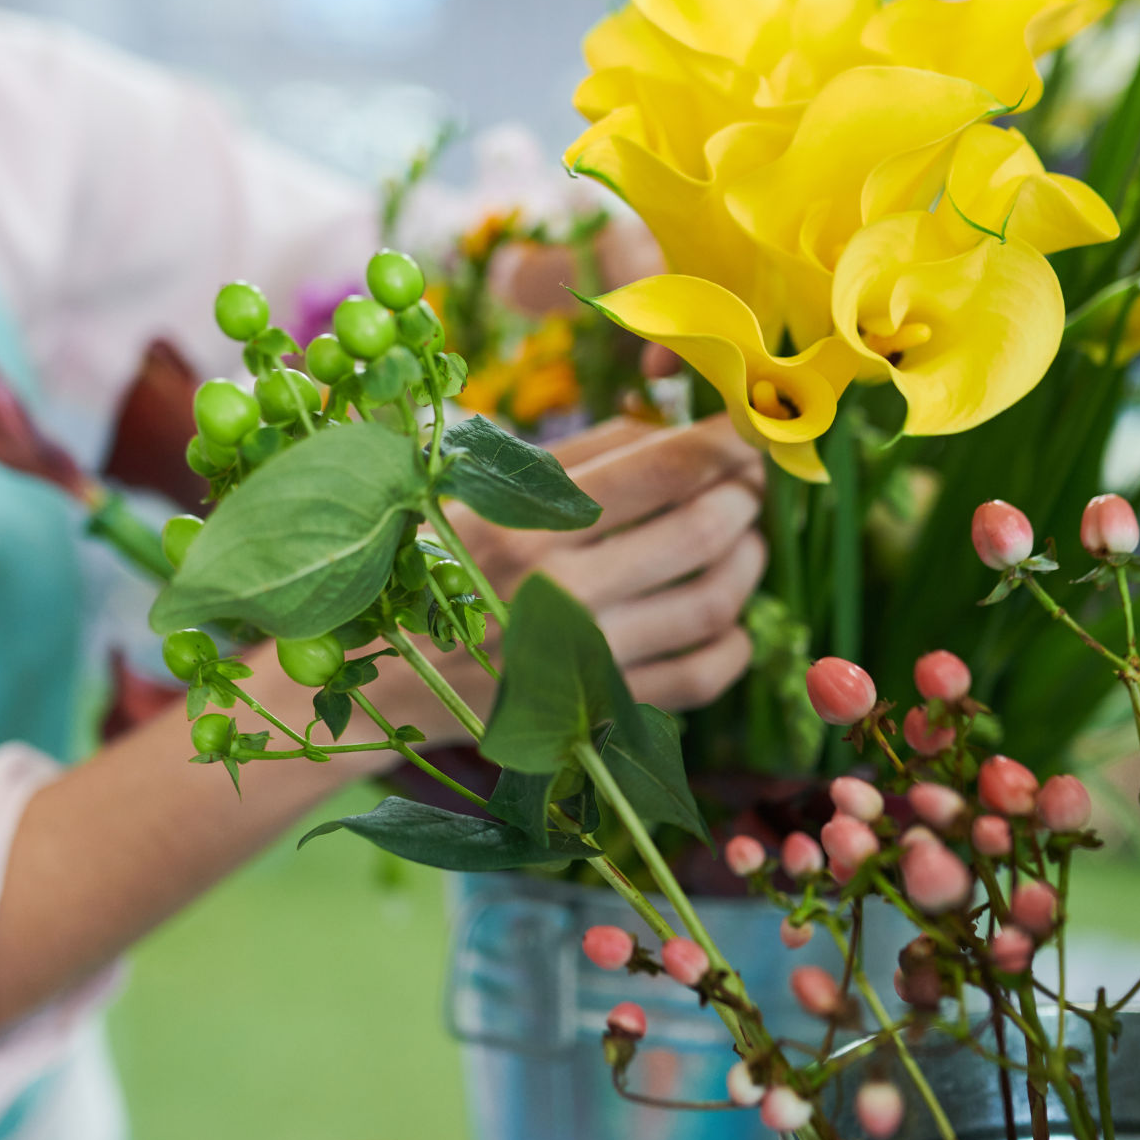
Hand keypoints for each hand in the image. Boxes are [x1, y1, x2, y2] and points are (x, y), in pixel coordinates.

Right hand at [449, 415, 766, 711]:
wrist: (390, 675)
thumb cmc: (439, 564)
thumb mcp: (487, 492)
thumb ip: (580, 456)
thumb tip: (672, 429)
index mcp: (529, 523)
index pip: (662, 468)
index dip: (725, 442)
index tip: (749, 430)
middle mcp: (560, 591)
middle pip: (701, 530)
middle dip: (743, 498)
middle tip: (749, 485)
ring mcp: (584, 658)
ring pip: (712, 603)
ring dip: (748, 564)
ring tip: (747, 543)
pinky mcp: (600, 710)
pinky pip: (701, 677)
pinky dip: (735, 646)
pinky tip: (731, 622)